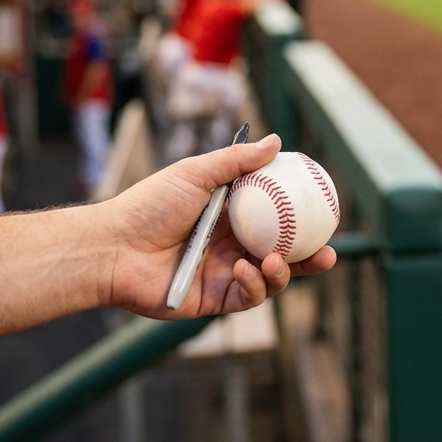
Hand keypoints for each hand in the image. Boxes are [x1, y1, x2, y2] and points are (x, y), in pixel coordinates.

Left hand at [98, 133, 336, 318]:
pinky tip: (244, 270)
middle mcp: (231, 245)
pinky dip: (253, 285)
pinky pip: (246, 297)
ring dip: (282, 273)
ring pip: (270, 279)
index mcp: (231, 215)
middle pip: (282, 253)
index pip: (277, 218)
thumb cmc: (149, 204)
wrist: (113, 246)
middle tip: (328, 254)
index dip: (303, 219)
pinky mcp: (213, 299)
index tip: (326, 212)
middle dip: (310, 258)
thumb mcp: (195, 173)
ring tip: (275, 262)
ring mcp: (223, 273)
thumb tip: (276, 141)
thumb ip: (237, 161)